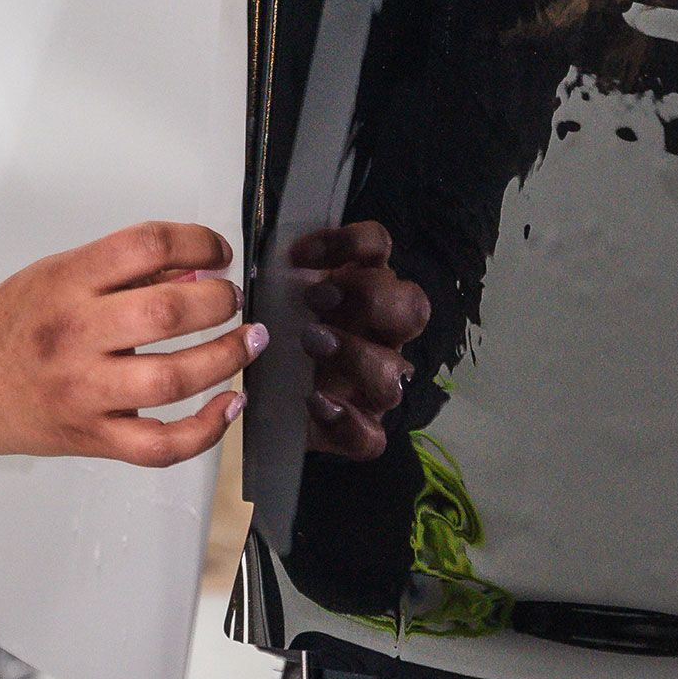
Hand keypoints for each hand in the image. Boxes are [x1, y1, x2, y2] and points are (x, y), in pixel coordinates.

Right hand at [0, 221, 265, 465]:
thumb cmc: (16, 323)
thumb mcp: (61, 274)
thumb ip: (127, 271)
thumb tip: (200, 271)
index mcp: (69, 282)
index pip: (147, 245)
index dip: (198, 243)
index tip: (217, 253)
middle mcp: (77, 335)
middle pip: (168, 312)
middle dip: (220, 302)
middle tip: (232, 300)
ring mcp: (86, 392)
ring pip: (173, 379)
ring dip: (226, 358)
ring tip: (247, 341)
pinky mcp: (95, 437)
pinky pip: (161, 444)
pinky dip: (206, 429)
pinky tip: (230, 405)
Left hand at [288, 222, 429, 460]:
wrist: (265, 406)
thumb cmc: (274, 339)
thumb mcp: (272, 302)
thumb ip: (279, 282)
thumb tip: (271, 264)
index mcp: (360, 289)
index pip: (379, 249)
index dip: (350, 242)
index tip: (299, 255)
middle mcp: (380, 333)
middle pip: (412, 305)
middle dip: (370, 296)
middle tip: (316, 299)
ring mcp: (377, 384)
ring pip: (396, 371)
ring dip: (356, 355)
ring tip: (309, 345)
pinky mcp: (364, 430)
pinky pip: (373, 435)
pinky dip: (346, 420)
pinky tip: (315, 403)